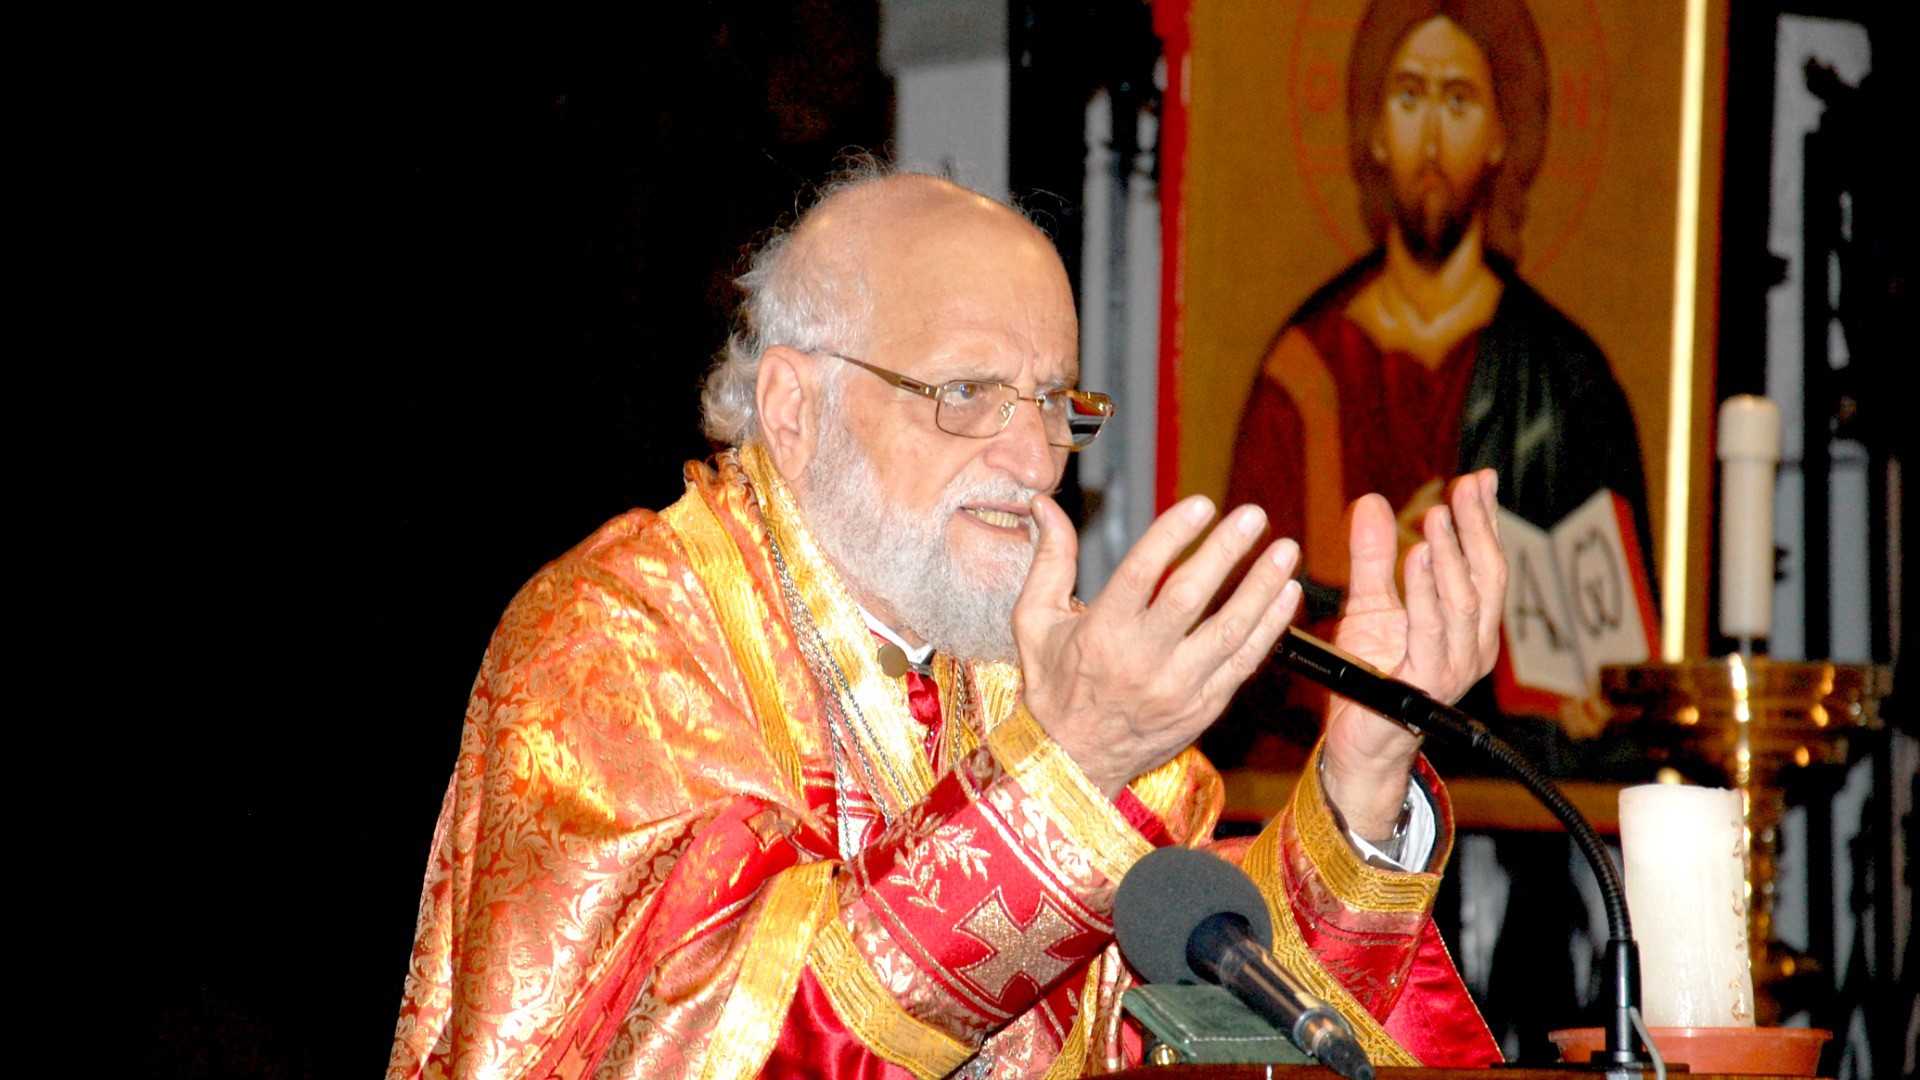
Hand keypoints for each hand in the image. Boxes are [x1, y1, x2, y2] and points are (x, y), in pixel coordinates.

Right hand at [1015, 494, 1303, 798]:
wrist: (1072, 762)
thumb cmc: (1053, 684)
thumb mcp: (1034, 621)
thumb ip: (1049, 560)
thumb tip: (1045, 505)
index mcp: (1100, 633)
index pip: (1140, 574)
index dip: (1172, 536)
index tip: (1201, 504)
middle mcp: (1140, 661)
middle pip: (1190, 598)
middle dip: (1225, 552)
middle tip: (1253, 515)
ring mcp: (1177, 688)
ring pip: (1228, 631)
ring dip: (1260, 587)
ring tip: (1285, 550)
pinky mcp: (1203, 707)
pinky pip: (1243, 662)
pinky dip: (1269, 627)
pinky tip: (1287, 594)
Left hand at [1321, 469, 1505, 838]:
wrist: (1356, 743)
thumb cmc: (1369, 677)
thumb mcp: (1368, 604)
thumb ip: (1373, 557)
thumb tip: (1372, 502)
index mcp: (1467, 625)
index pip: (1484, 563)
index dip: (1484, 520)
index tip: (1478, 478)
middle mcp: (1471, 645)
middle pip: (1487, 576)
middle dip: (1478, 528)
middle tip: (1465, 487)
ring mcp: (1454, 666)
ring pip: (1465, 602)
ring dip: (1450, 555)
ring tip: (1437, 516)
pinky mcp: (1426, 683)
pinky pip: (1433, 631)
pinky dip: (1427, 592)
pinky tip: (1417, 557)